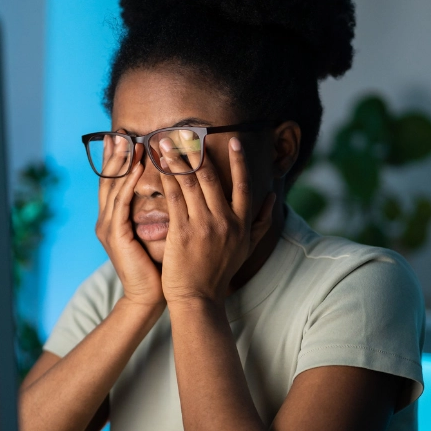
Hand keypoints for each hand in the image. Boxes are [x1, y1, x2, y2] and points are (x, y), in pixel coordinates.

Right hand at [95, 141, 164, 307]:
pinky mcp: (115, 236)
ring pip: (113, 187)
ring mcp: (108, 227)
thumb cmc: (158, 267)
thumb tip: (175, 187)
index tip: (124, 137)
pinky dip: (128, 184)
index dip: (118, 160)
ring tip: (130, 141)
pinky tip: (136, 168)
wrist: (150, 296)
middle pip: (108, 179)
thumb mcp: (157, 231)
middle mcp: (107, 220)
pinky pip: (121, 203)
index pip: (115, 182)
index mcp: (115, 219)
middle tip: (119, 131)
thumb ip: (158, 209)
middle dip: (114, 155)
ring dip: (121, 163)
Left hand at [157, 135, 275, 306]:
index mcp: (242, 223)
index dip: (239, 161)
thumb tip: (273, 197)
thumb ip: (261, 222)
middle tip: (188, 132)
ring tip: (166, 141)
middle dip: (198, 151)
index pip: (243, 185)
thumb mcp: (247, 248)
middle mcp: (225, 221)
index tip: (233, 141)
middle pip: (212, 177)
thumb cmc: (220, 272)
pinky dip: (165, 177)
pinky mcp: (182, 231)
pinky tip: (157, 165)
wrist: (198, 297)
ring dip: (177, 158)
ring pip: (190, 182)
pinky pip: (173, 197)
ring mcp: (203, 225)